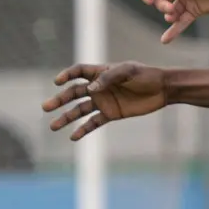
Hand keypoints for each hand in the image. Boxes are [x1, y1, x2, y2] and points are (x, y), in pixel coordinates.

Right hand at [42, 62, 166, 140]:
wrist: (162, 89)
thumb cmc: (145, 76)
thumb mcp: (128, 71)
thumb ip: (109, 78)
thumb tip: (90, 89)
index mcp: (101, 72)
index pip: (79, 71)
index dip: (67, 75)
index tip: (57, 82)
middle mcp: (99, 86)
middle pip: (74, 92)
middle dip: (60, 100)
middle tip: (46, 107)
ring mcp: (104, 101)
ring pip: (80, 110)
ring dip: (66, 117)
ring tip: (53, 126)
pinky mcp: (111, 114)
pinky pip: (93, 122)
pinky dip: (83, 129)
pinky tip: (73, 137)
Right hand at [136, 0, 208, 42]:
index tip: (148, 0)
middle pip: (160, 0)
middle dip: (162, 6)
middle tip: (170, 8)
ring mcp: (186, 0)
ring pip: (170, 12)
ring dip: (168, 16)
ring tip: (173, 16)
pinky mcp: (194, 11)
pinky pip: (181, 22)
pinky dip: (173, 31)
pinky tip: (164, 40)